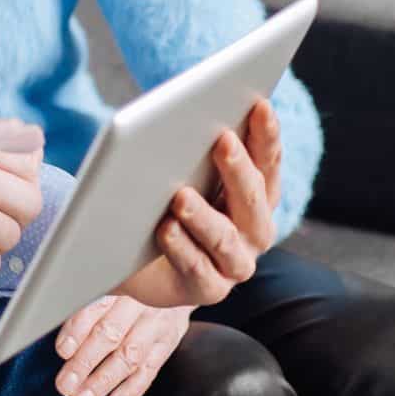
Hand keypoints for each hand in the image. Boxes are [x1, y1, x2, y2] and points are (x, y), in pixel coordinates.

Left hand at [53, 295, 190, 395]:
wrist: (177, 278)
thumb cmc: (129, 287)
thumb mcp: (109, 284)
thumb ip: (85, 306)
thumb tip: (58, 340)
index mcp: (117, 284)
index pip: (94, 308)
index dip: (77, 330)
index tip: (61, 351)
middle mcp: (138, 303)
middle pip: (110, 335)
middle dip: (85, 363)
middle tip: (65, 386)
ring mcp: (155, 325)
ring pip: (129, 357)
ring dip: (103, 383)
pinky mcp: (167, 344)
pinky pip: (150, 371)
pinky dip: (131, 391)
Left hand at [119, 100, 280, 307]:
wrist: (126, 257)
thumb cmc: (159, 204)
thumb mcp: (178, 172)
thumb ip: (192, 151)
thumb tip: (192, 112)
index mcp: (256, 197)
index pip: (268, 162)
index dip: (265, 135)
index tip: (258, 104)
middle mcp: (253, 232)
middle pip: (252, 199)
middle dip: (238, 169)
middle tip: (221, 141)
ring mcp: (233, 264)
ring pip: (224, 238)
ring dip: (204, 216)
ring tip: (180, 196)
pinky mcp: (207, 291)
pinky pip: (197, 270)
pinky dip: (181, 248)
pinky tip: (164, 229)